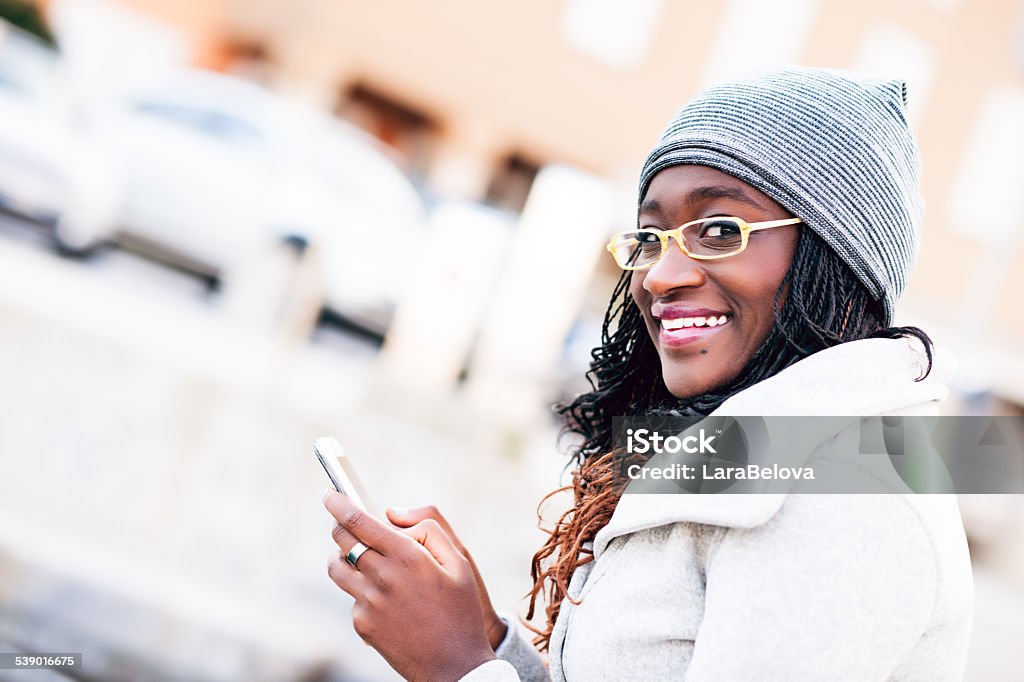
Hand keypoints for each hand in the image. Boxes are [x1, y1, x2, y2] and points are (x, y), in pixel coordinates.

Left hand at [324, 491, 496, 680]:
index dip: (340, 504)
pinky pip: (353, 597)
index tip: (330, 495)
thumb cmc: (461, 610)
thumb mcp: (459, 562)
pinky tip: (386, 600)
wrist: (455, 666)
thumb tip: (393, 515)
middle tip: (348, 523)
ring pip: (338, 568)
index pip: (359, 521)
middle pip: (342, 540)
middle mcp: (382, 577)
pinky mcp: (362, 624)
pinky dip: (363, 590)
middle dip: (341, 526)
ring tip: (360, 558)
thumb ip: (429, 528)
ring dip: (343, 556)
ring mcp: (369, 603)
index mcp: (407, 557)